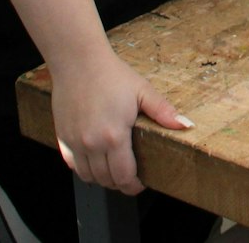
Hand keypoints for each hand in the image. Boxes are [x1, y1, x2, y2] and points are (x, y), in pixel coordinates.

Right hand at [50, 52, 194, 194]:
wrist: (79, 62)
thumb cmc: (110, 75)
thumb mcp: (142, 91)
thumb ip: (163, 111)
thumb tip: (185, 125)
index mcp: (114, 136)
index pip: (124, 176)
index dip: (134, 185)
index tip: (140, 183)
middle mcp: (92, 144)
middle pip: (106, 180)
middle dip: (120, 183)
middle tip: (130, 177)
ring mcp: (75, 142)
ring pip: (88, 176)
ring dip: (102, 178)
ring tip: (113, 171)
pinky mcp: (62, 137)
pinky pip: (71, 164)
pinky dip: (83, 169)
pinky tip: (93, 161)